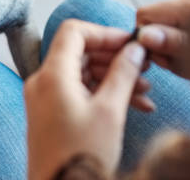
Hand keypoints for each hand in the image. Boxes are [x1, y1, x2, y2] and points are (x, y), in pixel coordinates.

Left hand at [24, 20, 148, 179]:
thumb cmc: (80, 158)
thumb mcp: (110, 112)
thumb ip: (123, 74)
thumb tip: (135, 49)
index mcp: (52, 75)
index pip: (74, 32)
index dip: (105, 33)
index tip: (130, 43)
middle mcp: (43, 82)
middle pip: (80, 52)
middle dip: (114, 58)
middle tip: (144, 66)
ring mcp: (45, 98)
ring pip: (83, 73)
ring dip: (114, 78)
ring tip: (146, 90)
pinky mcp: (51, 113)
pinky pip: (79, 92)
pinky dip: (103, 94)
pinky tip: (135, 105)